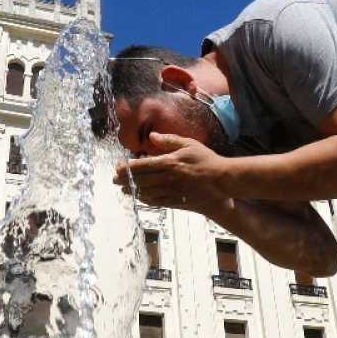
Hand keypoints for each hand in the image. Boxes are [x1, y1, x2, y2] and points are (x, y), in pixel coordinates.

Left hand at [114, 133, 231, 212]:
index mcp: (168, 162)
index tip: (118, 167)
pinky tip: (141, 197)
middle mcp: (167, 178)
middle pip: (140, 180)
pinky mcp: (177, 201)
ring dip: (133, 191)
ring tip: (124, 189)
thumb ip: (169, 140)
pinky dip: (146, 200)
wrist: (222, 180)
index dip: (127, 168)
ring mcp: (171, 191)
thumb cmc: (206, 160)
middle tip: (114, 180)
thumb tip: (152, 135)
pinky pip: (157, 201)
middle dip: (125, 180)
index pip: (141, 166)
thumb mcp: (189, 144)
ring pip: (146, 192)